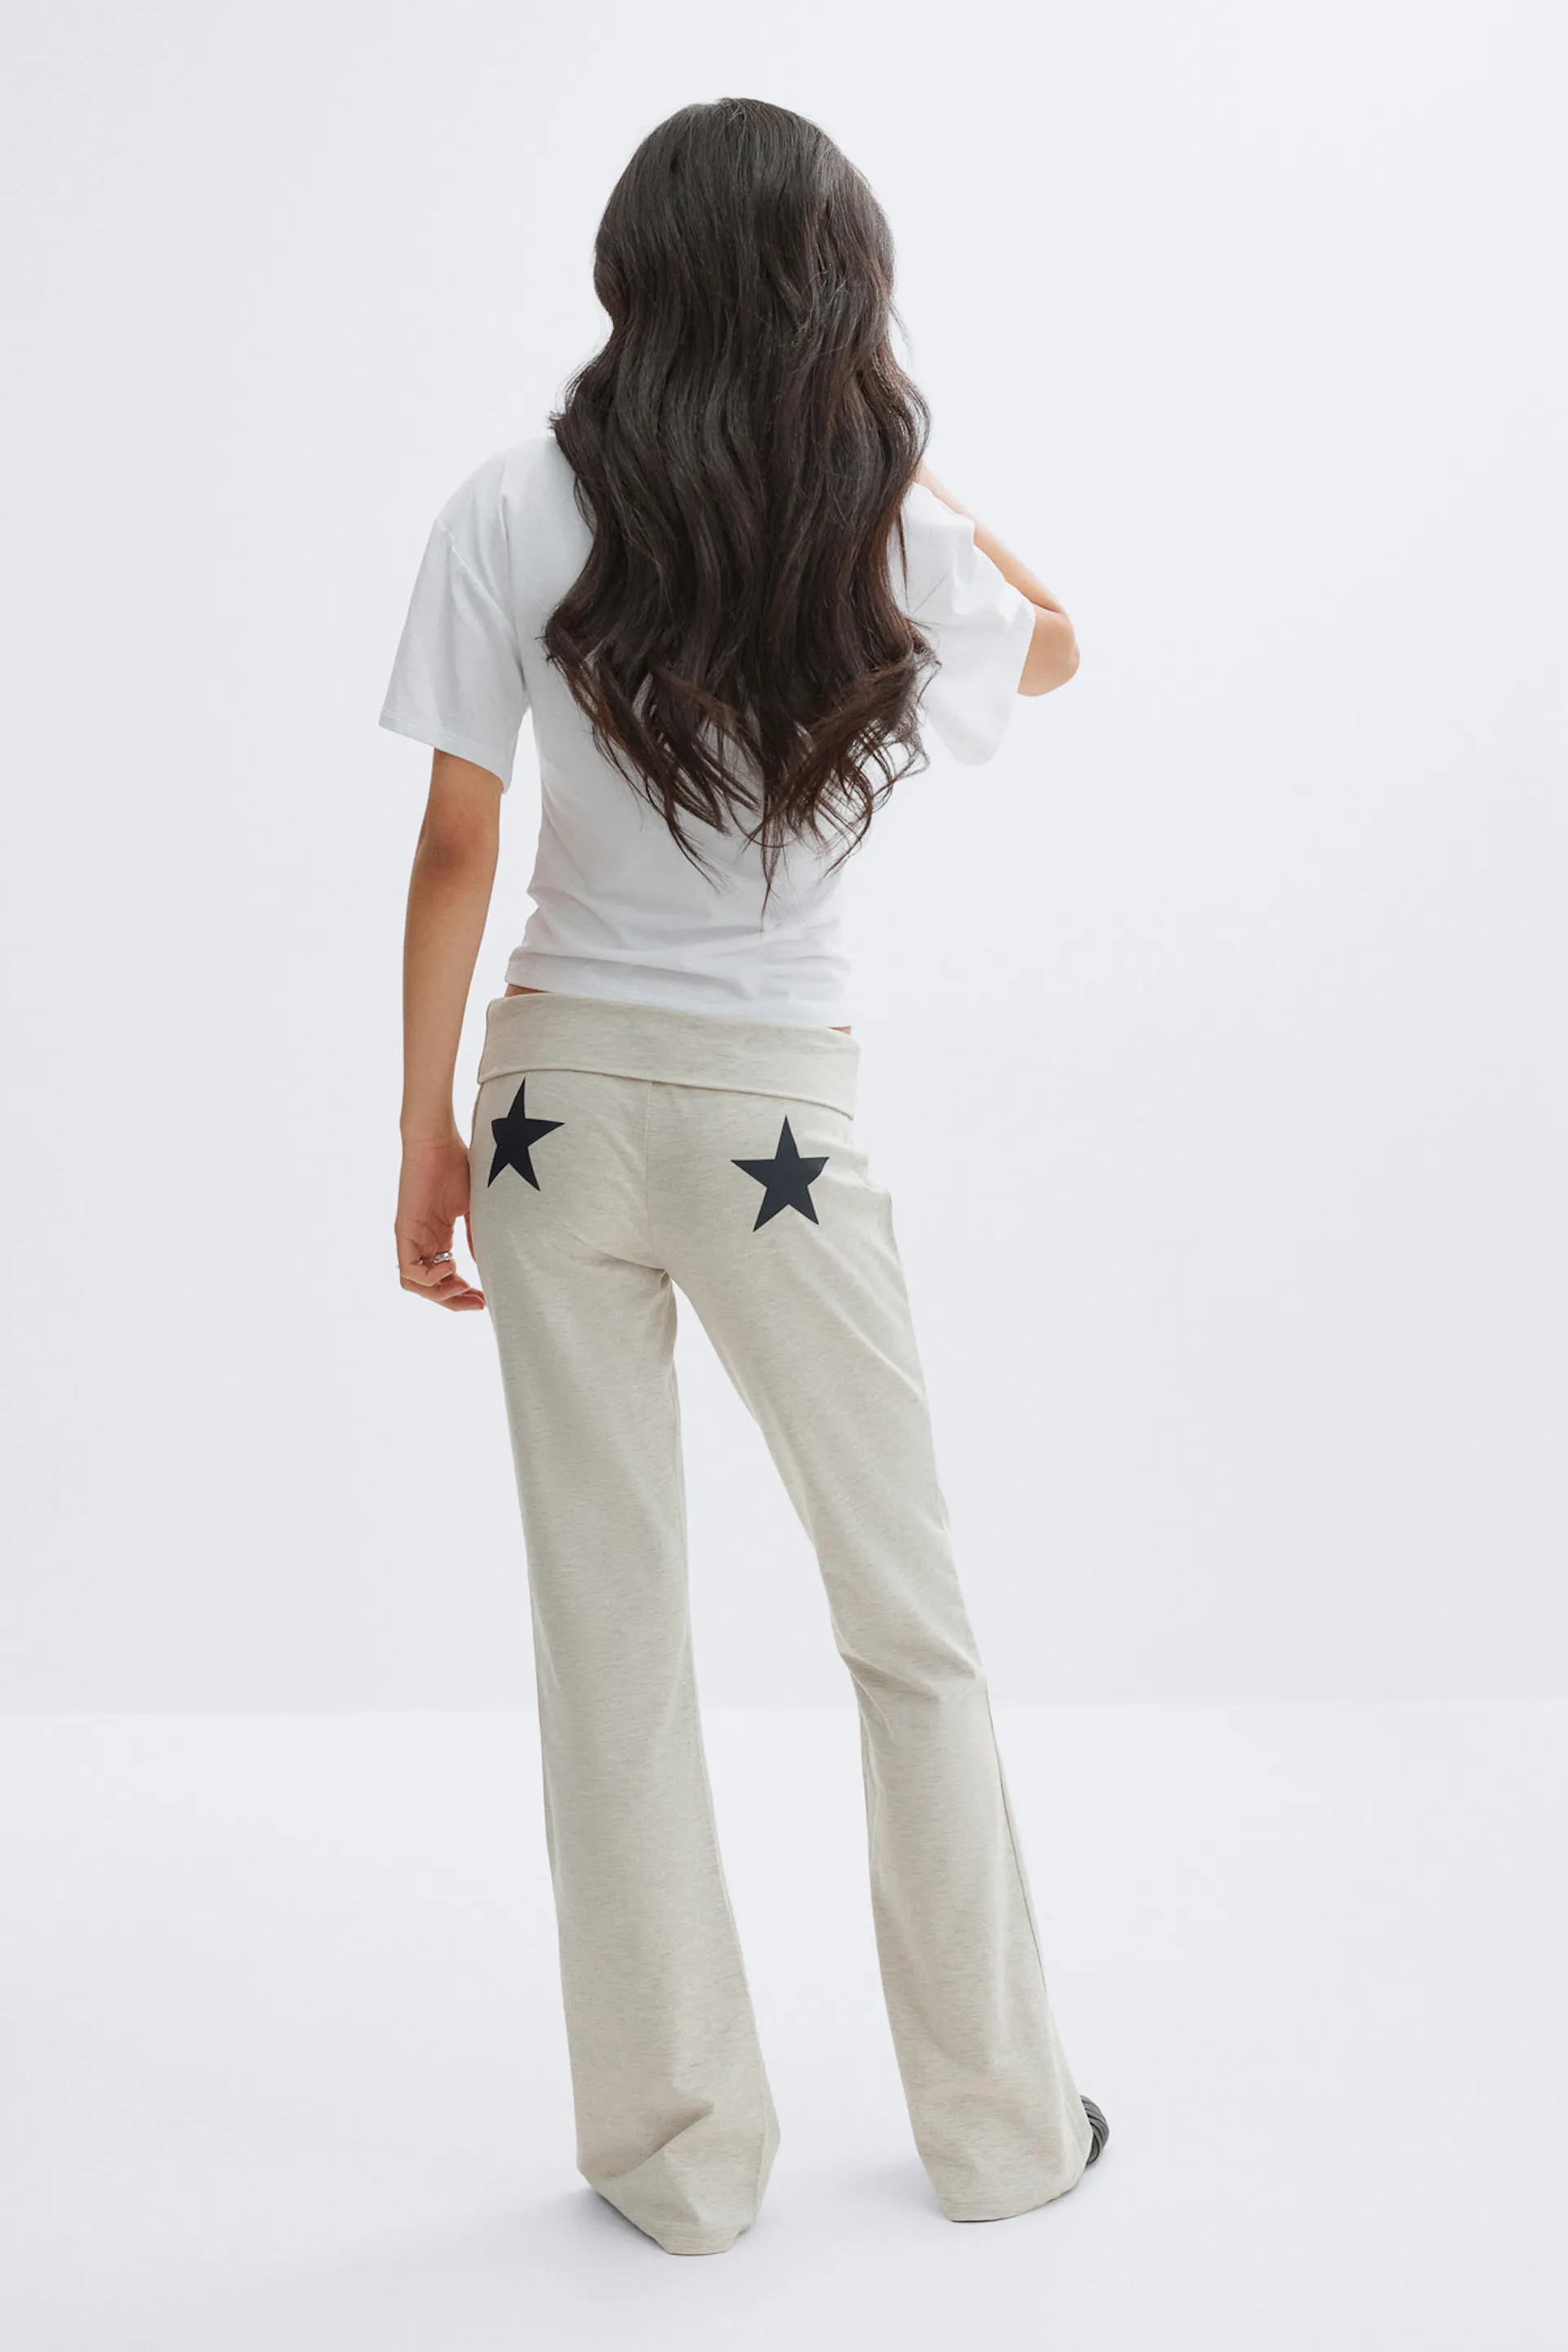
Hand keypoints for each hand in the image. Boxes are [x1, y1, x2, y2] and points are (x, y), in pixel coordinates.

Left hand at [396, 1134, 484, 1310]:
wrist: (437, 1142)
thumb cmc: (456, 1166)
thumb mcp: (473, 1208)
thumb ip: (475, 1236)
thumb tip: (485, 1262)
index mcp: (437, 1237)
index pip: (445, 1278)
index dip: (463, 1294)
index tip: (485, 1299)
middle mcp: (421, 1242)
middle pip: (430, 1288)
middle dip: (455, 1301)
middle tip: (478, 1303)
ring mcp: (411, 1238)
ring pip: (416, 1285)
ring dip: (440, 1295)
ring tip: (462, 1288)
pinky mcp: (404, 1231)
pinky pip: (408, 1270)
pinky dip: (429, 1278)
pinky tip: (451, 1266)